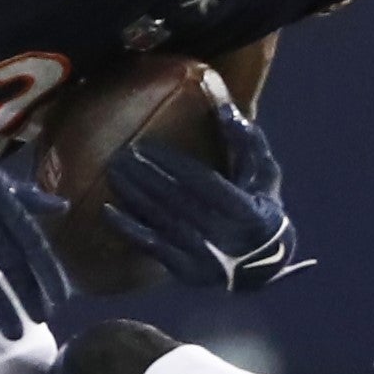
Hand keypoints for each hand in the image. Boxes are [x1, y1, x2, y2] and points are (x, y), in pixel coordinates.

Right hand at [0, 116, 68, 340]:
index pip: (32, 242)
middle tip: (42, 320)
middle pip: (12, 265)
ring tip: (14, 335)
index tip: (62, 298)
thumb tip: (62, 207)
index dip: (49, 272)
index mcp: (0, 201)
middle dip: (29, 295)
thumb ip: (26, 197)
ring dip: (1, 310)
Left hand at [104, 102, 313, 291]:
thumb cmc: (261, 204)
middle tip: (120, 155)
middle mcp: (225, 237)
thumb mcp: (264, 172)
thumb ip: (246, 138)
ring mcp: (205, 258)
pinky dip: (131, 230)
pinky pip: (154, 249)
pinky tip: (109, 211)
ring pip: (163, 223)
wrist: (264, 264)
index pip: (205, 184)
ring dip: (134, 198)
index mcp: (247, 211)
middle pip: (178, 202)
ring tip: (112, 174)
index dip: (175, 166)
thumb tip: (221, 102)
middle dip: (146, 178)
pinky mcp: (187, 271)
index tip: (146, 147)